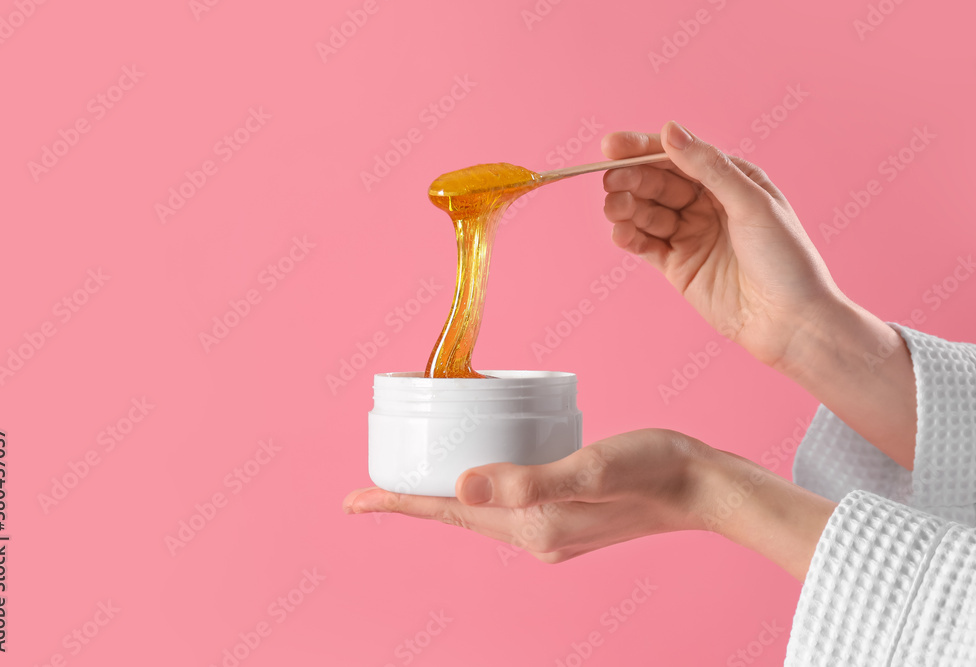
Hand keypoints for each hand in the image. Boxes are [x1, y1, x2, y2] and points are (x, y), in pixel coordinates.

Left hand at [343, 428, 834, 578]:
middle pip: (458, 515)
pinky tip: (480, 466)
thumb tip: (459, 484)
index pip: (449, 514)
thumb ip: (526, 480)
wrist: (706, 488)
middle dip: (414, 500)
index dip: (400, 504)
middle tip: (372, 484)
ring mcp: (551, 527)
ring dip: (446, 493)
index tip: (353, 501)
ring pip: (482, 508)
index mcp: (531, 526)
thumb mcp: (588, 468)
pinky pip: (508, 499)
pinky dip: (482, 485)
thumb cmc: (654, 469)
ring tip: (416, 473)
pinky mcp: (567, 512)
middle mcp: (535, 534)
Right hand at [601, 122, 917, 467]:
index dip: (642, 149)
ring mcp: (690, 234)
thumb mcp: (751, 204)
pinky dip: (629, 236)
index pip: (678, 155)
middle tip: (611, 181)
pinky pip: (645, 244)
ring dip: (626, 207)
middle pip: (657, 182)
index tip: (610, 146)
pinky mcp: (677, 266)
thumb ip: (708, 167)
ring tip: (613, 208)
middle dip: (630, 179)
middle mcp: (707, 203)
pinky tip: (618, 232)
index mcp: (730, 178)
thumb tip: (669, 130)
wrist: (790, 322)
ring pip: (646, 212)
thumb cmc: (785, 259)